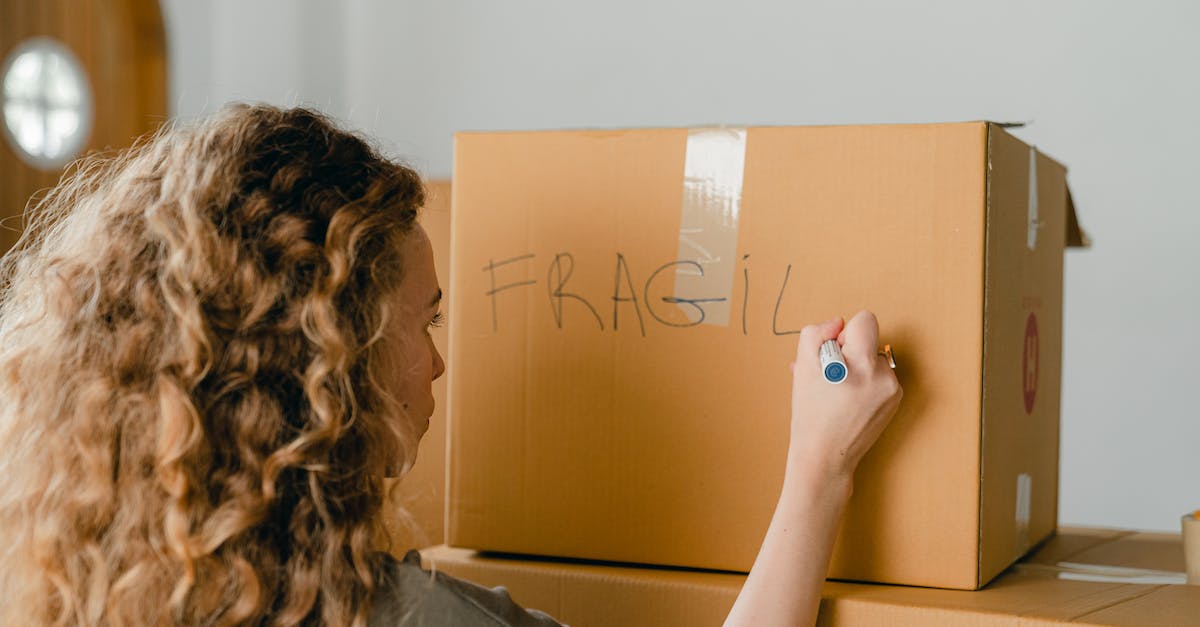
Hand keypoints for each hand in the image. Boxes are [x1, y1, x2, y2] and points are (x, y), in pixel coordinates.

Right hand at [788, 310, 902, 481]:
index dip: (844, 333)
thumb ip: (816, 333)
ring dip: (858, 368)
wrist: (824, 456)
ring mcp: (893, 390)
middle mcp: (883, 375)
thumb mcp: (803, 367)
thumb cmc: (811, 413)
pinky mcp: (895, 401)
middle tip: (832, 377)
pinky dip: (867, 383)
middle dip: (850, 351)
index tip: (834, 354)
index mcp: (861, 363)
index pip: (865, 320)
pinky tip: (850, 401)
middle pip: (869, 340)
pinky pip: (881, 377)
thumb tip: (838, 322)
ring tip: (840, 392)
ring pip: (874, 359)